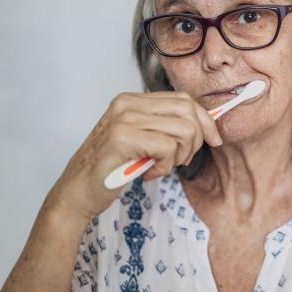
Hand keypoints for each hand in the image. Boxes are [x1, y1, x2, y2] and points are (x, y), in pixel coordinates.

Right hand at [46, 91, 221, 220]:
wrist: (77, 192)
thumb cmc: (111, 169)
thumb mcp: (141, 141)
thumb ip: (164, 127)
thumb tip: (206, 126)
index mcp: (132, 100)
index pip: (184, 99)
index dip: (205, 120)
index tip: (214, 140)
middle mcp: (127, 104)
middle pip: (188, 110)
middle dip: (197, 140)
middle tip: (181, 160)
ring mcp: (124, 118)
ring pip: (184, 129)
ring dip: (180, 156)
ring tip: (161, 167)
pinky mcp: (123, 137)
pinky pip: (168, 148)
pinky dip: (165, 167)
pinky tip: (147, 173)